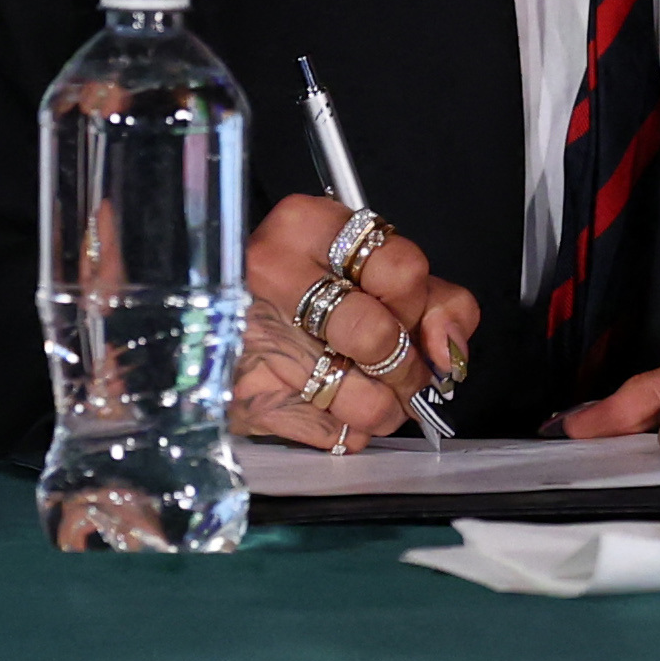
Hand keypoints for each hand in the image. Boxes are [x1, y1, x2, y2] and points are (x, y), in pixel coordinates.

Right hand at [232, 195, 483, 451]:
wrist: (210, 322)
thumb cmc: (310, 292)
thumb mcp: (375, 271)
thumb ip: (436, 301)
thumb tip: (449, 352)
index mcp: (306, 227)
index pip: (401, 269)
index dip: (418, 304)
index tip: (410, 317)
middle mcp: (272, 275)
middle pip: (378, 336)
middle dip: (406, 367)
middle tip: (403, 370)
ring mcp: (252, 340)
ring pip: (362, 399)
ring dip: (382, 407)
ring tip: (372, 393)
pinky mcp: (244, 399)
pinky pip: (331, 434)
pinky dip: (348, 428)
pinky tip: (333, 406)